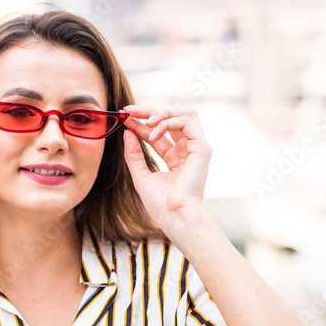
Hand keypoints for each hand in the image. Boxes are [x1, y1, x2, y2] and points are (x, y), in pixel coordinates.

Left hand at [121, 105, 212, 238]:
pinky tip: (154, 132)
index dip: (140, 124)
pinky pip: (188, 120)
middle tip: (129, 111)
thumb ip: (134, 155)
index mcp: (174, 158)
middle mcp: (186, 150)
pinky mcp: (201, 147)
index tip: (124, 118)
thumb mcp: (140, 175)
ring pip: (183, 114)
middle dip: (148, 111)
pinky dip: (168, 121)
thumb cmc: (160, 203)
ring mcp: (195, 148)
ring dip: (161, 113)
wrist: (174, 215)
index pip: (157, 133)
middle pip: (170, 119)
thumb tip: (127, 133)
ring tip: (145, 122)